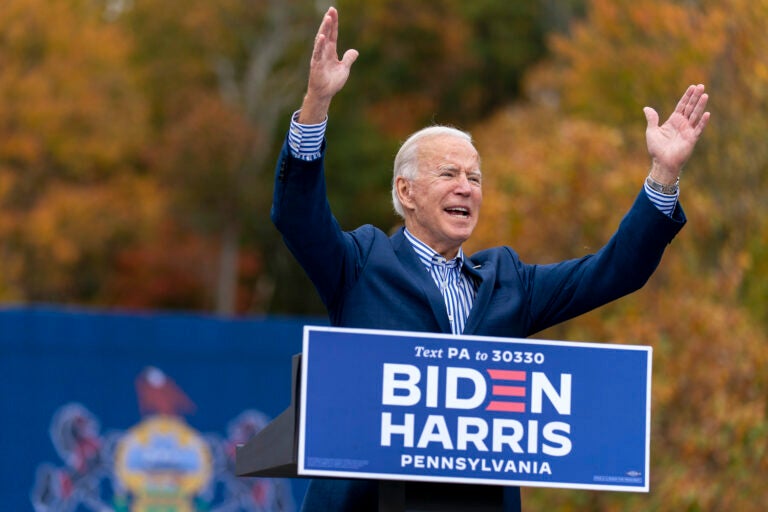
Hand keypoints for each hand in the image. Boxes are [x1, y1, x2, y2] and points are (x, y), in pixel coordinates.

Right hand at [298, 7, 357, 123]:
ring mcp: (319, 57)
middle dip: (329, 22)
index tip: (334, 11)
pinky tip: (322, 36)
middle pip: (327, 33)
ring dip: (325, 29)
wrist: (324, 94)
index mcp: (330, 51)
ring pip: (321, 40)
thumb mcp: (344, 69)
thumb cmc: (332, 82)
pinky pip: (317, 53)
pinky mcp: (316, 65)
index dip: (334, 24)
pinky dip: (319, 45)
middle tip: (331, 9)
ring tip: (328, 18)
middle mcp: (323, 52)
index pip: (333, 34)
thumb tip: (355, 51)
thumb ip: (348, 59)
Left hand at [643, 84, 709, 183]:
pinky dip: (702, 122)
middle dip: (695, 97)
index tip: (692, 87)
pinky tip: (707, 113)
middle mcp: (682, 124)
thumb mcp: (652, 131)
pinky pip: (698, 129)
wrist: (662, 162)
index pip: (682, 106)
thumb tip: (646, 108)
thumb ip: (652, 119)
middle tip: (701, 86)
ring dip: (700, 105)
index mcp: (673, 121)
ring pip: (695, 115)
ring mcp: (688, 130)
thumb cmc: (656, 148)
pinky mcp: (691, 139)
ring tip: (705, 95)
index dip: (687, 96)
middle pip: (690, 107)